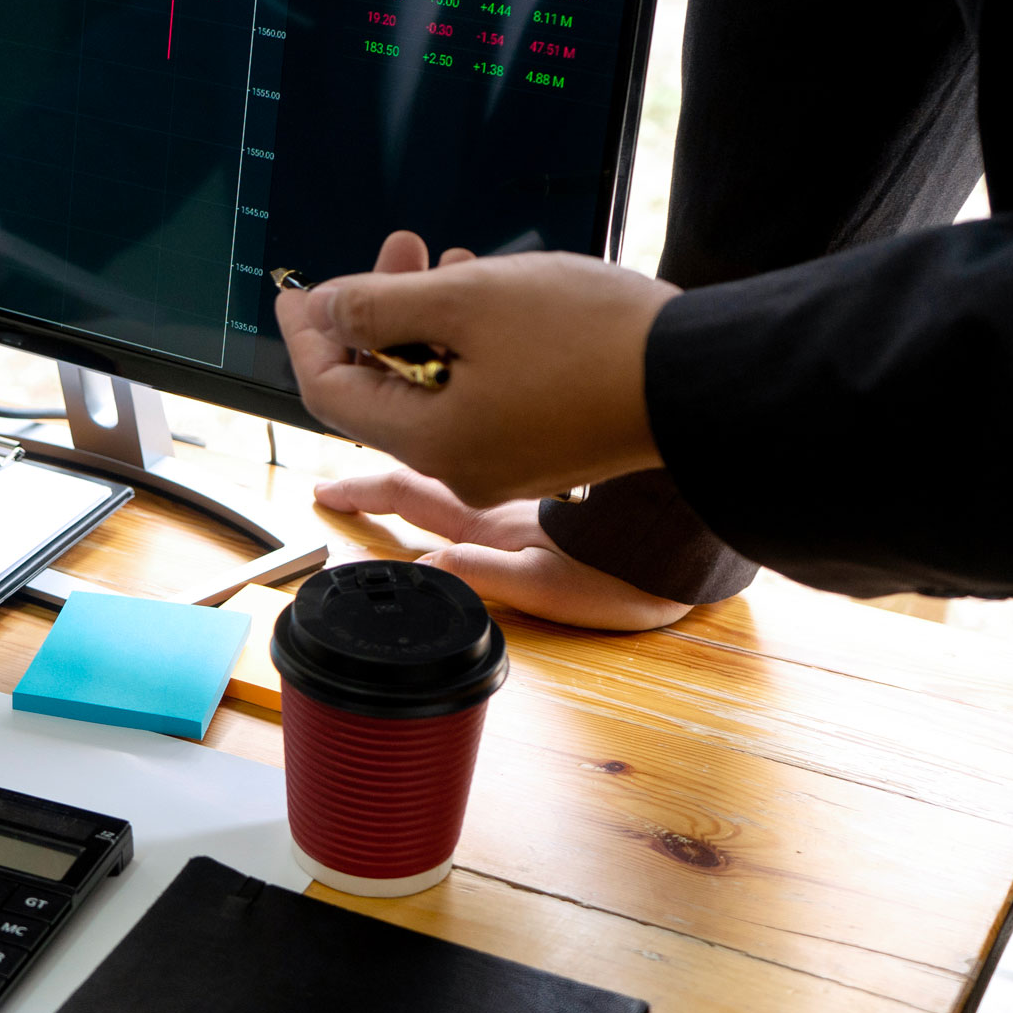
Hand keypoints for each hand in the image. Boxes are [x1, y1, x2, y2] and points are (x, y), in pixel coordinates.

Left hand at [276, 231, 679, 506]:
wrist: (705, 378)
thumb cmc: (591, 339)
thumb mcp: (467, 304)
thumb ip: (382, 306)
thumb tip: (328, 311)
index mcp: (431, 442)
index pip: (330, 392)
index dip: (307, 336)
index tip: (295, 290)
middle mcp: (461, 466)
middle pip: (383, 390)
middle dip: (377, 315)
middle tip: (393, 248)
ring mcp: (506, 462)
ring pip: (435, 386)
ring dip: (426, 322)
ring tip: (442, 259)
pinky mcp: (544, 446)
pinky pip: (479, 394)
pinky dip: (467, 345)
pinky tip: (486, 293)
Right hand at [317, 468, 690, 630]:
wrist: (687, 551)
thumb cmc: (628, 574)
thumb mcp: (551, 587)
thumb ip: (491, 573)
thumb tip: (434, 563)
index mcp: (488, 517)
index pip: (408, 493)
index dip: (362, 490)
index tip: (325, 487)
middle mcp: (502, 494)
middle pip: (426, 466)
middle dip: (380, 461)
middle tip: (346, 455)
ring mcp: (530, 488)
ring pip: (463, 452)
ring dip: (426, 435)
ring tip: (399, 425)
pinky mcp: (560, 487)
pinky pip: (502, 456)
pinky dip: (476, 444)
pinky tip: (475, 454)